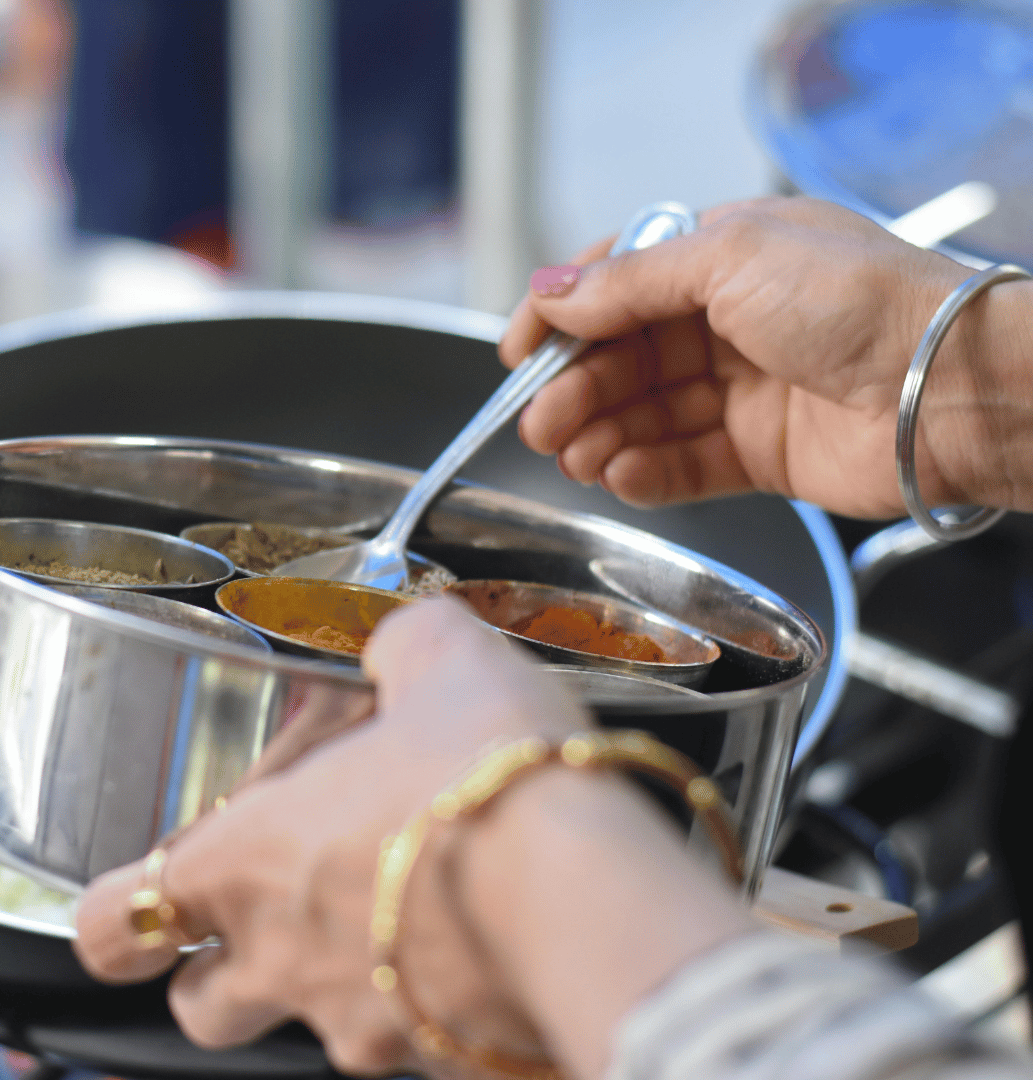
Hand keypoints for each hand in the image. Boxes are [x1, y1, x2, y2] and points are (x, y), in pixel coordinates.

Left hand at [72, 598, 587, 1074]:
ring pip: (318, 1033)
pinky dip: (438, 1008)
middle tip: (270, 916)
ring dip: (340, 985)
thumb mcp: (439, 663)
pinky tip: (485, 949)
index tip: (130, 902)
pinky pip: (423, 1048)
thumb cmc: (493, 781)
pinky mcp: (448, 1065)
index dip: (110, 915)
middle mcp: (286, 962)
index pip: (110, 923)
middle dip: (219, 974)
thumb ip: (401, 649)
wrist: (595, 899)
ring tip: (405, 920)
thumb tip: (404, 641)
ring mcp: (366, 1028)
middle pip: (199, 1009)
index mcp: (244, 866)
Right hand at [502, 197, 1032, 517]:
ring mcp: (747, 388)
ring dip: (599, 432)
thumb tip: (551, 293)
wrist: (946, 386)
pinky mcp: (762, 453)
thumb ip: (629, 283)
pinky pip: (685, 464)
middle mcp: (733, 320)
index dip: (563, 316)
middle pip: (625, 355)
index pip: (620, 282)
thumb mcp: (729, 259)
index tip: (516, 351)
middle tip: (537, 419)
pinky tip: (617, 474)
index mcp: (726, 254)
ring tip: (569, 453)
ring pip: (647, 413)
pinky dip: (645, 472)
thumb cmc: (862, 300)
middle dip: (575, 387)